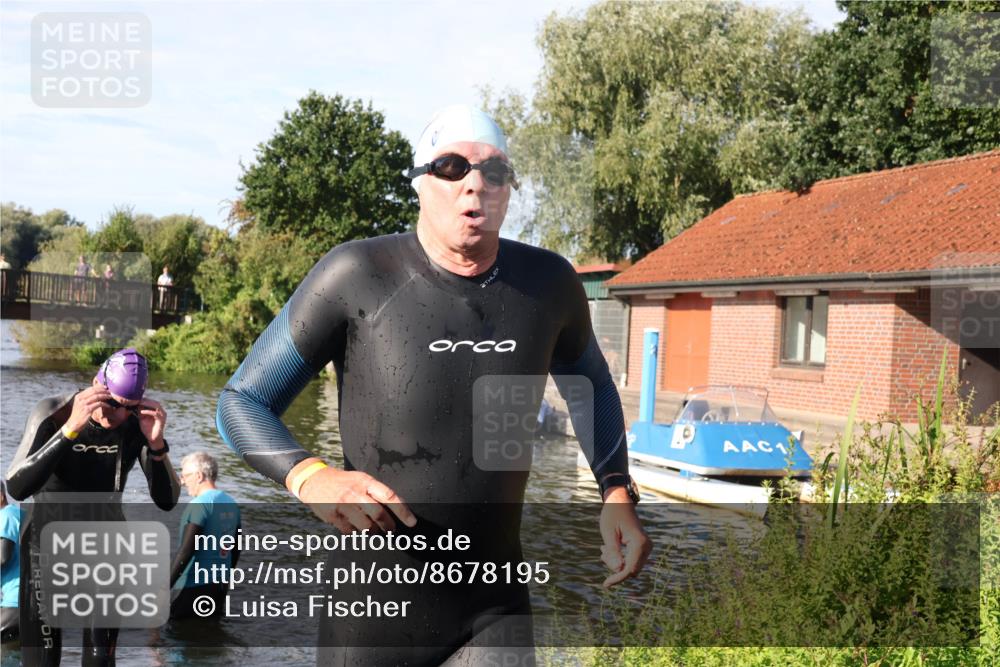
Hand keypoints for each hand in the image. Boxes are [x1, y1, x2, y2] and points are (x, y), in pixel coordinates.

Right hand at [65, 385, 113, 432]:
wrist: (73, 424)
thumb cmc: (79, 414)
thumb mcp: (81, 404)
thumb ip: (86, 398)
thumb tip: (97, 393)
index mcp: (79, 396)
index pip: (90, 388)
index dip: (99, 387)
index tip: (106, 387)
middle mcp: (80, 399)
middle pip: (94, 391)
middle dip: (103, 391)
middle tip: (110, 392)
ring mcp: (83, 404)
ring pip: (97, 396)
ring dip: (105, 396)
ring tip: (111, 397)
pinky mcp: (87, 410)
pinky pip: (99, 404)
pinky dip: (105, 404)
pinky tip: (109, 406)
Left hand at [137, 399, 166, 448]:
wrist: (152, 438)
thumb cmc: (148, 429)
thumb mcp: (142, 418)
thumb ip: (141, 412)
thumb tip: (137, 405)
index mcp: (157, 411)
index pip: (152, 402)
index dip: (145, 400)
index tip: (137, 399)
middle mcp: (161, 412)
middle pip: (155, 402)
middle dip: (146, 400)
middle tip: (138, 400)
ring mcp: (163, 415)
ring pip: (156, 405)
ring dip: (148, 403)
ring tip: (140, 403)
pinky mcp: (162, 420)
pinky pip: (155, 413)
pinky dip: (148, 411)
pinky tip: (142, 412)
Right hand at [294, 464, 416, 533]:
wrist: (314, 480)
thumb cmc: (344, 482)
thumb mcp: (360, 479)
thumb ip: (376, 492)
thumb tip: (398, 509)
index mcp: (365, 482)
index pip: (389, 496)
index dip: (402, 511)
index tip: (412, 522)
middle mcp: (354, 492)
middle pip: (378, 514)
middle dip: (389, 526)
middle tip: (391, 530)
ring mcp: (343, 505)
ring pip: (366, 527)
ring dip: (373, 532)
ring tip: (373, 529)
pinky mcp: (333, 516)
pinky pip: (351, 531)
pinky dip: (356, 532)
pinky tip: (354, 526)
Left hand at [599, 490, 651, 587]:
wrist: (620, 501)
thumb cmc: (612, 515)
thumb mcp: (608, 533)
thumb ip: (613, 552)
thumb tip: (618, 570)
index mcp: (639, 543)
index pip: (629, 569)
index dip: (618, 578)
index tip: (605, 585)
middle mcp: (646, 546)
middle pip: (630, 570)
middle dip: (615, 566)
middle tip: (603, 550)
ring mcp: (646, 547)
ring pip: (630, 567)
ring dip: (615, 562)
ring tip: (604, 547)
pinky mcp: (642, 548)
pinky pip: (631, 561)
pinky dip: (619, 558)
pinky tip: (608, 548)